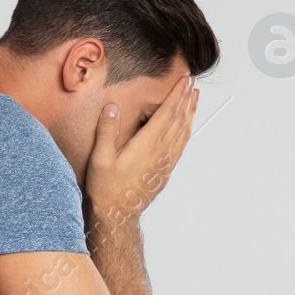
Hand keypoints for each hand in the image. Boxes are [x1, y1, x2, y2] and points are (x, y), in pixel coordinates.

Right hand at [84, 75, 197, 224]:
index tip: (185, 81)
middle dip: (187, 98)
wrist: (118, 214)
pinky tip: (186, 126)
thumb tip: (112, 108)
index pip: (167, 113)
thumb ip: (107, 131)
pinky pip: (182, 144)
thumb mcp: (100, 159)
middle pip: (180, 119)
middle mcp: (161, 152)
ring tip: (194, 98)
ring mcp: (166, 162)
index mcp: (147, 145)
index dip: (177, 95)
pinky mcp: (166, 170)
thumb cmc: (107, 189)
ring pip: (184, 131)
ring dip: (190, 112)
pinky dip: (187, 129)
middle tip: (192, 83)